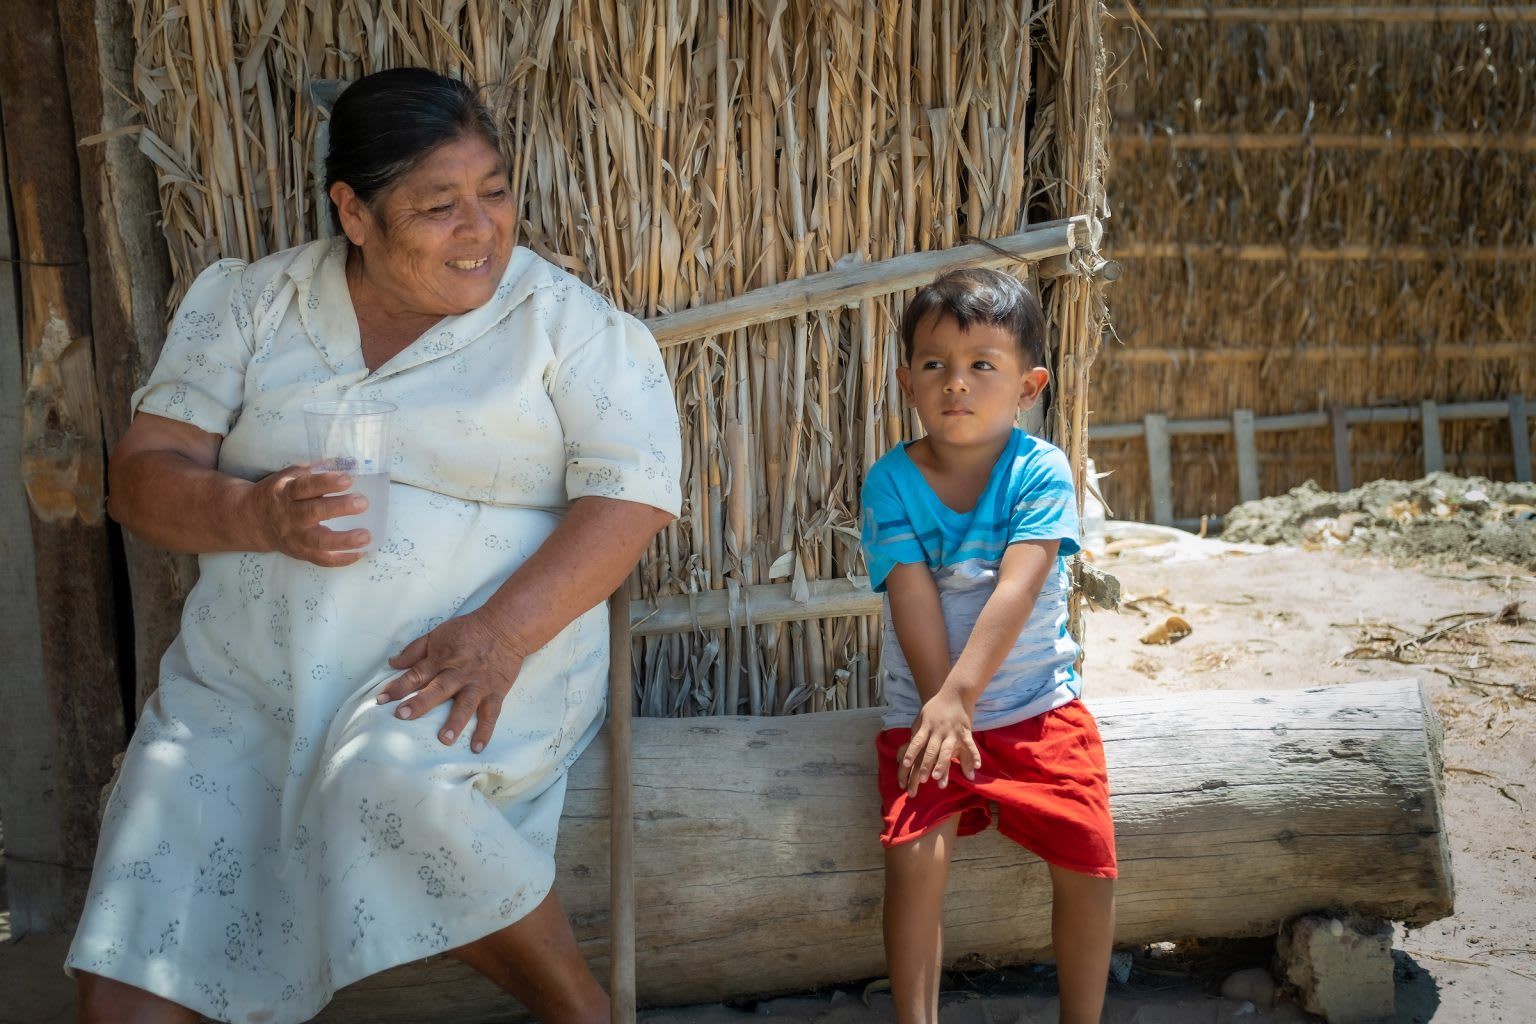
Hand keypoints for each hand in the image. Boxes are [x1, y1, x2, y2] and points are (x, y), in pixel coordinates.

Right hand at [246, 464, 370, 565]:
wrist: (253, 520)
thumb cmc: (280, 493)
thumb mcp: (290, 476)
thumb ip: (315, 470)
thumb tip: (348, 462)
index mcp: (286, 492)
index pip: (306, 486)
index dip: (326, 482)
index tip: (348, 479)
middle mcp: (289, 516)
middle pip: (313, 512)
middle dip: (340, 508)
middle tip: (363, 502)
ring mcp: (295, 537)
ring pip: (319, 542)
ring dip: (345, 540)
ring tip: (367, 536)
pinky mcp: (301, 553)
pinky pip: (322, 560)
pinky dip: (342, 559)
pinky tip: (361, 552)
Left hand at [376, 611, 530, 752]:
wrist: (505, 627)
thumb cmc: (469, 630)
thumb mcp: (438, 634)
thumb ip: (414, 650)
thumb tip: (392, 663)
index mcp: (441, 659)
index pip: (415, 674)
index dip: (397, 686)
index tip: (380, 700)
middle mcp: (458, 673)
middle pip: (437, 689)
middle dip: (420, 702)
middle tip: (403, 715)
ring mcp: (478, 684)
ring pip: (465, 704)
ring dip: (455, 721)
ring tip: (445, 739)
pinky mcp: (496, 692)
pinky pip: (491, 713)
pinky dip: (485, 730)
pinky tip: (477, 748)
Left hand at [899, 688, 981, 795]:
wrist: (955, 693)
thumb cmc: (935, 708)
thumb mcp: (922, 717)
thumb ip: (916, 733)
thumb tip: (907, 747)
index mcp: (926, 727)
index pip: (916, 742)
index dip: (910, 752)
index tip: (905, 764)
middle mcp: (938, 731)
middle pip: (930, 750)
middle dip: (925, 764)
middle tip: (921, 779)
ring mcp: (952, 732)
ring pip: (946, 751)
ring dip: (942, 764)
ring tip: (937, 777)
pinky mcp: (965, 732)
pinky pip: (970, 745)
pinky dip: (974, 756)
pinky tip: (977, 767)